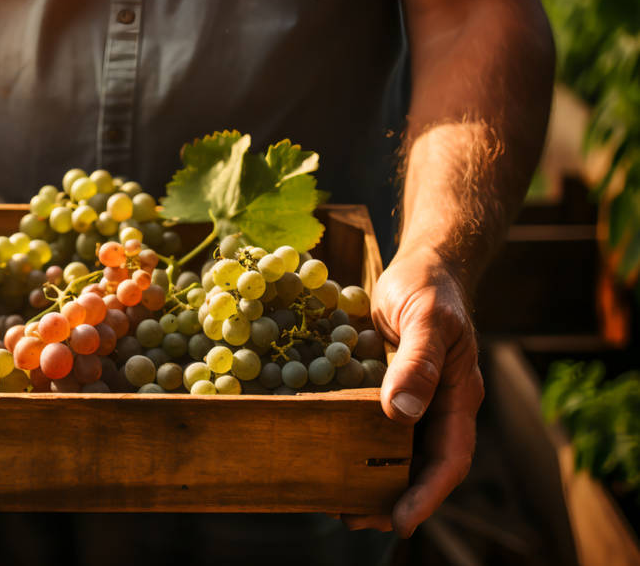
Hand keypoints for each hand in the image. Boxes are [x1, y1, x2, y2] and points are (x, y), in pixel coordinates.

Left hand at [342, 246, 483, 536]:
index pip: (450, 458)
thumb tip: (400, 413)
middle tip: (355, 520)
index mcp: (459, 397)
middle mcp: (438, 407)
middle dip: (394, 499)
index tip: (401, 522)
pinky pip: (373, 428)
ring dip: (372, 480)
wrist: (422, 266)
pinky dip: (355, 448)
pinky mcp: (386, 390)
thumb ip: (419, 362)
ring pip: (397, 454)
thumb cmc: (430, 288)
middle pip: (422, 467)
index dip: (427, 494)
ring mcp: (413, 401)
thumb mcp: (426, 318)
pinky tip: (328, 459)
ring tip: (338, 504)